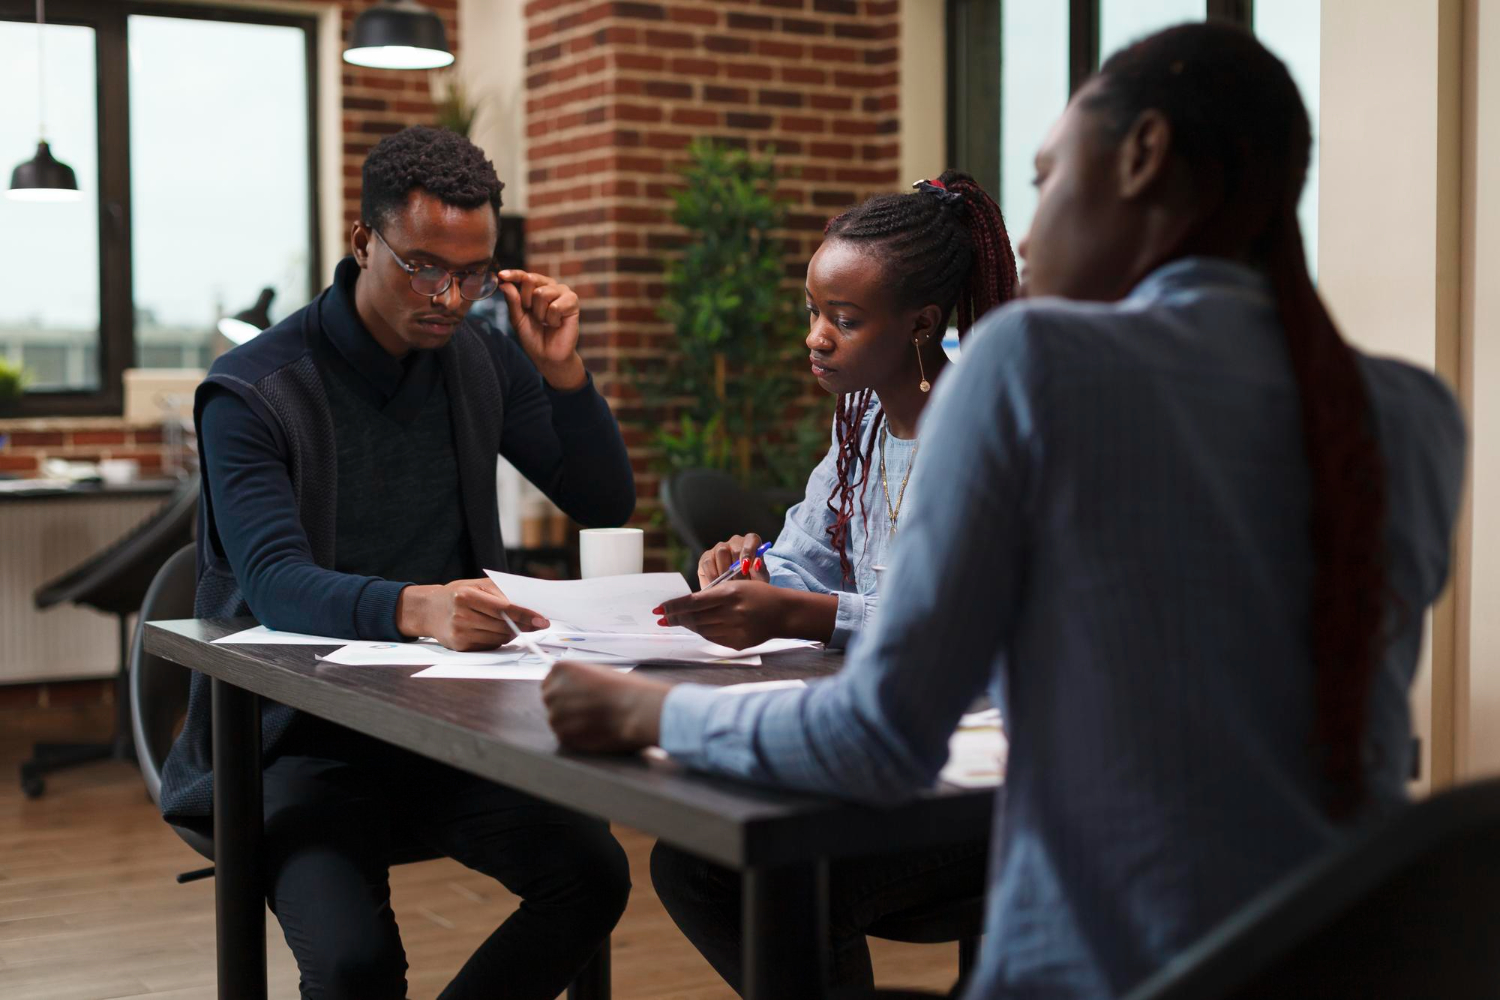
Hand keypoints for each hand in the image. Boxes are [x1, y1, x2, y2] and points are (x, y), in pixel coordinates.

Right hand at [396, 577, 549, 651]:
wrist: (430, 610)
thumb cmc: (459, 594)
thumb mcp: (478, 585)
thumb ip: (503, 593)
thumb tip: (531, 607)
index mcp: (466, 595)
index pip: (504, 608)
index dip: (526, 615)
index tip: (543, 620)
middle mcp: (461, 615)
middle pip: (504, 625)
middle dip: (524, 625)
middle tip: (537, 624)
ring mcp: (460, 632)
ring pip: (500, 637)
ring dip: (511, 632)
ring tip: (510, 624)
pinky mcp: (460, 646)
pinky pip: (490, 645)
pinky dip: (498, 639)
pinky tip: (492, 630)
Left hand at [498, 269, 585, 389]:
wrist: (547, 355)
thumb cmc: (533, 337)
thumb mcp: (517, 318)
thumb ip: (512, 300)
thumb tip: (504, 283)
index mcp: (536, 287)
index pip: (523, 275)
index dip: (513, 274)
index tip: (502, 275)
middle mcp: (550, 286)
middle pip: (530, 279)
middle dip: (526, 301)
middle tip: (534, 316)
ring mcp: (563, 292)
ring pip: (542, 293)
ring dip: (540, 313)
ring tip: (546, 322)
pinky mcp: (573, 301)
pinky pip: (555, 306)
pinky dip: (552, 320)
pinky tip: (556, 324)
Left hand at [542, 660, 670, 752]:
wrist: (635, 709)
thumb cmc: (624, 688)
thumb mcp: (598, 672)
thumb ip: (579, 680)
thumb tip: (573, 689)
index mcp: (561, 669)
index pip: (550, 681)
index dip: (564, 689)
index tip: (576, 694)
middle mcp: (553, 691)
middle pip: (550, 700)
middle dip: (564, 705)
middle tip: (586, 709)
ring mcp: (555, 715)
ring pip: (557, 720)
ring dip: (571, 721)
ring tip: (594, 720)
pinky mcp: (563, 735)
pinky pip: (565, 735)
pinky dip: (577, 735)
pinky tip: (595, 730)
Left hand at [655, 580, 787, 649]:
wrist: (782, 612)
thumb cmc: (757, 595)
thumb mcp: (735, 586)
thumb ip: (712, 595)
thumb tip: (685, 604)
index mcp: (730, 594)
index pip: (693, 602)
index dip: (674, 606)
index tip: (660, 609)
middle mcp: (732, 613)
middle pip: (695, 618)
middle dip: (676, 618)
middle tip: (662, 618)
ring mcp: (735, 630)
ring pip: (701, 630)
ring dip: (688, 625)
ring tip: (679, 621)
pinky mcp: (738, 642)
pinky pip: (713, 638)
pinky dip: (703, 632)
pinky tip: (698, 627)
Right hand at [697, 533, 771, 589]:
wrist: (736, 592)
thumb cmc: (751, 582)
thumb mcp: (760, 580)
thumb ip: (760, 572)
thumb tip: (756, 563)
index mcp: (751, 544)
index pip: (752, 540)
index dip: (749, 551)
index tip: (747, 566)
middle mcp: (735, 542)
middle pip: (735, 549)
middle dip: (737, 569)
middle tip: (738, 584)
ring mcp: (719, 548)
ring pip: (721, 553)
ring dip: (725, 572)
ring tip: (728, 585)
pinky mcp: (706, 557)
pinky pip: (708, 563)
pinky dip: (712, 575)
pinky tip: (717, 585)